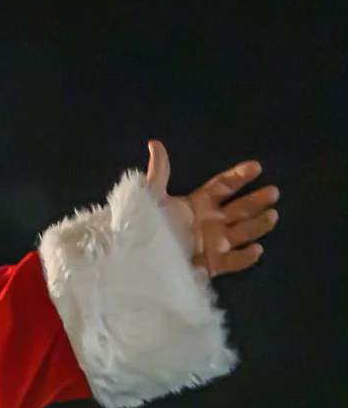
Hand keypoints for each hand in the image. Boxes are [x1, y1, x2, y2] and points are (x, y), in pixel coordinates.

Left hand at [145, 139, 278, 278]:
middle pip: (241, 209)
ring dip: (259, 224)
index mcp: (198, 204)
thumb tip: (154, 143)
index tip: (256, 167)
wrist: (135, 258)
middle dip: (257, 200)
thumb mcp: (151, 198)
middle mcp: (211, 222)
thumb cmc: (143, 225)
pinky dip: (246, 256)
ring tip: (272, 215)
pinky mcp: (212, 264)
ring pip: (243, 232)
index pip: (224, 186)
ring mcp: (214, 243)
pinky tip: (256, 248)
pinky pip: (233, 261)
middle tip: (273, 192)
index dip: (240, 176)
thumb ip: (159, 172)